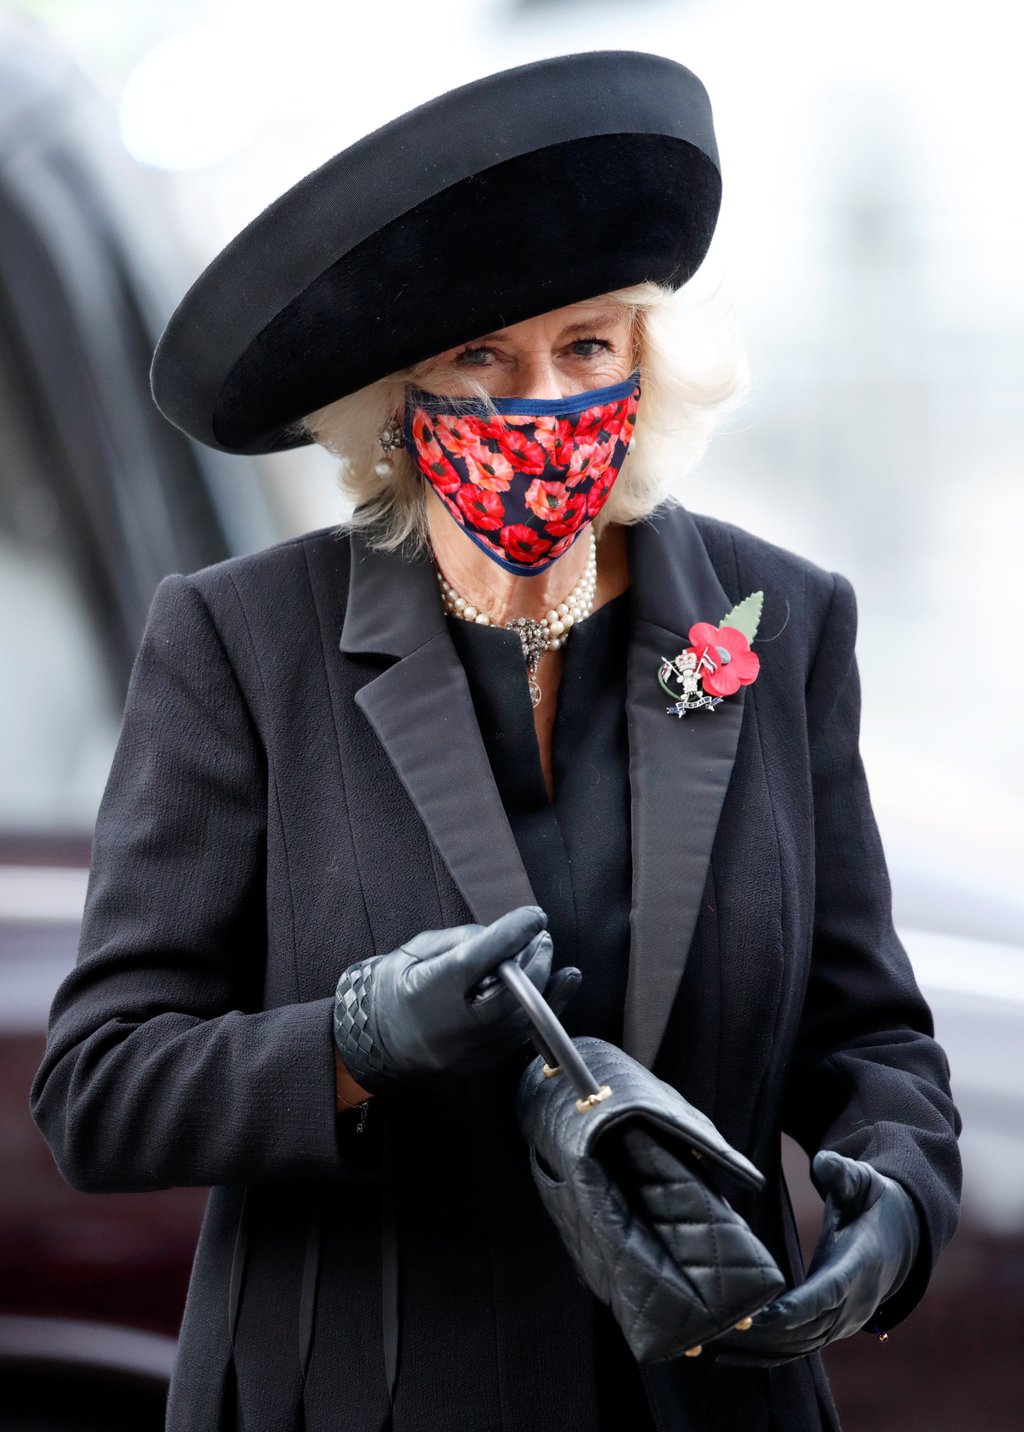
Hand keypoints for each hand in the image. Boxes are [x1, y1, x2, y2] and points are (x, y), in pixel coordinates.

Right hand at [333, 905, 580, 1094]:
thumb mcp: (415, 952)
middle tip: (542, 936)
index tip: (535, 915)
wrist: (374, 1042)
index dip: (512, 934)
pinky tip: (556, 986)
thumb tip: (501, 936)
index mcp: (431, 991)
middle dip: (534, 961)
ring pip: (521, 1018)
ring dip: (543, 984)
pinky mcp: (482, 1063)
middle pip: (510, 993)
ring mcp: (470, 1051)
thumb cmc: (393, 987)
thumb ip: (458, 941)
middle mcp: (453, 1026)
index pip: (481, 958)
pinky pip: (520, 1036)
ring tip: (544, 954)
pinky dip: (541, 1009)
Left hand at [710, 1150, 919, 1367]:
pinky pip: (800, 1349)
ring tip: (715, 1340)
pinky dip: (767, 1355)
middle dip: (766, 1332)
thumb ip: (844, 1173)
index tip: (765, 1315)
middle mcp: (855, 1301)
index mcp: (861, 1264)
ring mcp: (846, 1321)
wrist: (901, 1237)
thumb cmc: (873, 1202)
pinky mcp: (833, 1328)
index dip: (799, 1307)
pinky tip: (730, 1356)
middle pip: (809, 1327)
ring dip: (760, 1348)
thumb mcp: (864, 1181)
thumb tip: (825, 1164)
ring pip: (802, 1344)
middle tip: (723, 1327)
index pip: (830, 1291)